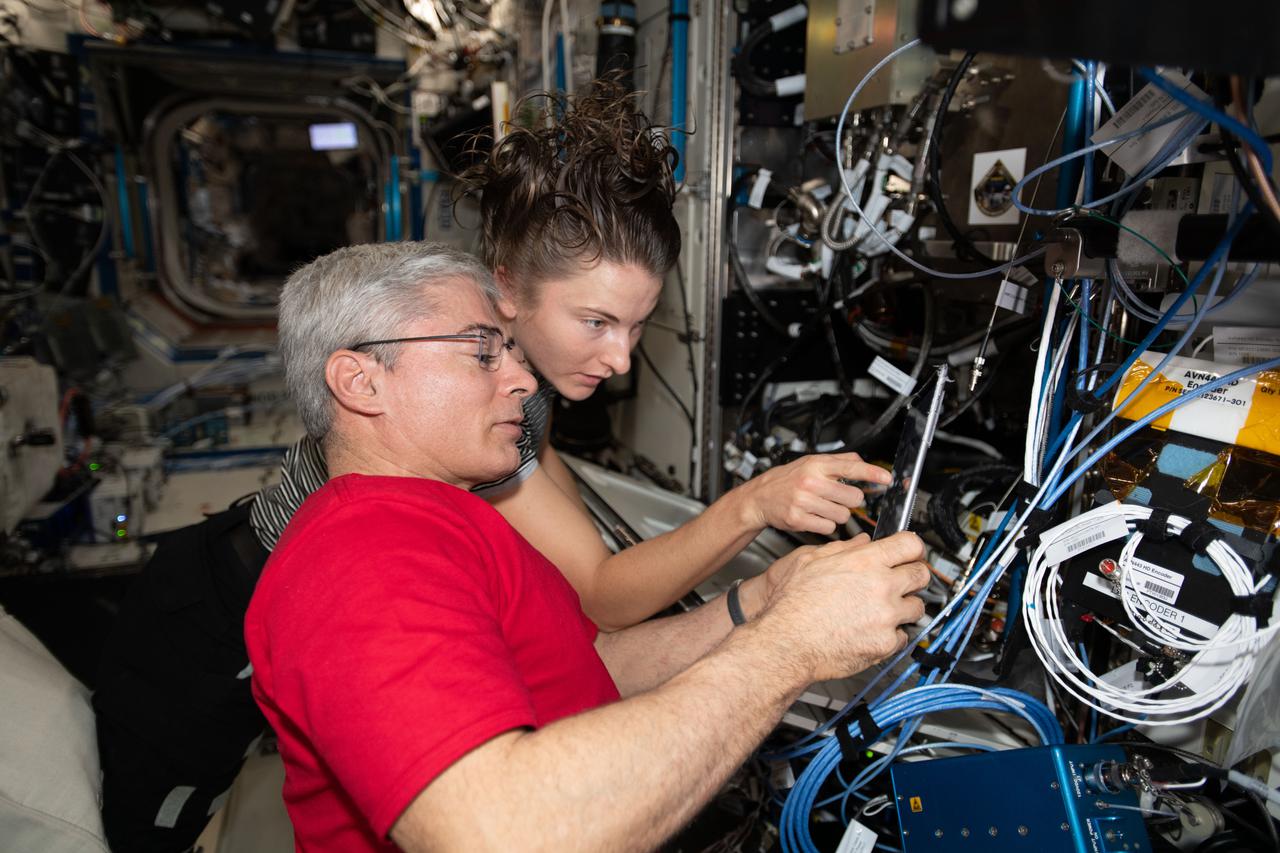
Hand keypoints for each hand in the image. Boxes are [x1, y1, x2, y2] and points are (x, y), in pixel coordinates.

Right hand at [737, 452, 890, 535]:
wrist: (760, 497)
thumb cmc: (787, 480)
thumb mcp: (811, 462)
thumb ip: (838, 462)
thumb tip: (862, 462)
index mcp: (816, 465)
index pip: (851, 467)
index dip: (872, 474)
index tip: (887, 479)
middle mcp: (811, 481)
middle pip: (853, 497)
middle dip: (850, 501)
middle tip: (838, 499)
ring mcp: (804, 501)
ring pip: (843, 515)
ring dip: (838, 514)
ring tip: (822, 508)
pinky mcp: (799, 519)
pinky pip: (829, 527)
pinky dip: (826, 525)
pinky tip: (814, 517)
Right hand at [755, 532, 929, 683]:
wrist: (786, 643)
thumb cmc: (791, 605)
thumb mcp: (809, 561)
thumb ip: (843, 549)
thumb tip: (862, 543)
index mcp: (865, 562)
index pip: (911, 545)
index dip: (913, 548)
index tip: (912, 554)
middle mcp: (881, 587)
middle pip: (921, 575)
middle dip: (914, 576)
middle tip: (903, 582)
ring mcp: (887, 617)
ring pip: (917, 608)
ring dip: (904, 608)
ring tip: (883, 610)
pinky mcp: (885, 643)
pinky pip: (902, 637)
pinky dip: (891, 635)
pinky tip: (872, 631)